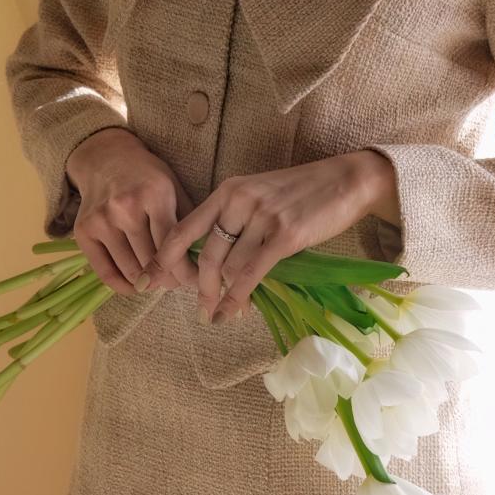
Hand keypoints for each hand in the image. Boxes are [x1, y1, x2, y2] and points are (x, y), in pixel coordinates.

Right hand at [65, 127, 199, 295]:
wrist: (106, 158)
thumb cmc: (147, 175)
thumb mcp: (174, 187)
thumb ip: (189, 220)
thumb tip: (203, 258)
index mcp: (154, 194)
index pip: (172, 245)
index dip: (186, 270)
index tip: (195, 280)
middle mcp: (125, 208)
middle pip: (151, 262)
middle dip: (170, 280)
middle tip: (178, 283)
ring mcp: (101, 220)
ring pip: (130, 271)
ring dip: (148, 284)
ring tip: (159, 282)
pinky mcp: (83, 231)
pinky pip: (105, 273)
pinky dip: (123, 287)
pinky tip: (136, 286)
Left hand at [134, 150, 390, 324]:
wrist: (346, 180)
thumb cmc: (303, 191)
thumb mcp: (259, 195)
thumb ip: (233, 219)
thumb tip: (212, 262)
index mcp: (228, 190)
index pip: (184, 227)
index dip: (163, 258)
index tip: (148, 281)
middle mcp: (239, 200)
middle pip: (205, 254)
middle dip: (197, 287)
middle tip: (197, 308)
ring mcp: (262, 217)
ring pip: (230, 267)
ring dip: (224, 295)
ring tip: (222, 311)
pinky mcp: (285, 235)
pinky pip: (251, 273)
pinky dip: (237, 298)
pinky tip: (230, 313)